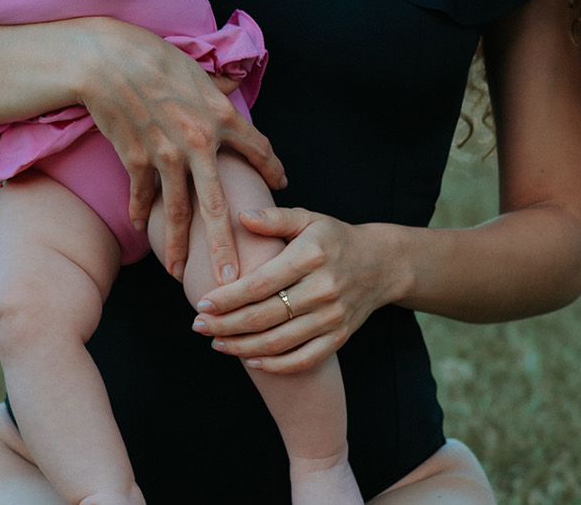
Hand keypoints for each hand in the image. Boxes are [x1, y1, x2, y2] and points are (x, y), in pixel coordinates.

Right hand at [79, 22, 286, 285]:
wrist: (107, 61)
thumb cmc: (154, 57)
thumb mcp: (197, 69)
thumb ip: (217, 87)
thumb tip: (232, 87)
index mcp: (221, 116)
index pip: (258, 149)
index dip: (273, 168)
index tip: (282, 184)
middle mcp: (198, 143)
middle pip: (218, 206)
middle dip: (226, 248)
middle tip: (235, 280)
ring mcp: (166, 155)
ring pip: (178, 212)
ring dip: (179, 246)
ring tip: (180, 273)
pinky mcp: (136, 159)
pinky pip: (143, 195)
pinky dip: (142, 212)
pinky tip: (143, 229)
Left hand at [191, 208, 399, 373]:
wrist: (382, 264)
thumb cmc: (334, 238)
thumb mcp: (308, 219)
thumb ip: (274, 218)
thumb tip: (240, 216)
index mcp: (310, 257)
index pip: (260, 283)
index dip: (228, 297)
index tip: (202, 304)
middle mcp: (323, 289)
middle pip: (265, 316)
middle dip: (226, 325)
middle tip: (199, 327)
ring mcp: (332, 317)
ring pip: (280, 342)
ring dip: (243, 347)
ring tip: (217, 343)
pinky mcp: (339, 337)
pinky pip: (304, 359)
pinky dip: (276, 365)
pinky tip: (251, 359)